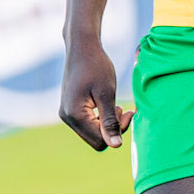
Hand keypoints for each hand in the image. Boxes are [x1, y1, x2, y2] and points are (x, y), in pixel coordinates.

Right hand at [59, 36, 133, 150]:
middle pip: (95, 140)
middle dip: (112, 128)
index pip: (100, 140)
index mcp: (74, 115)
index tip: (127, 111)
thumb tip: (115, 146)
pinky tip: (106, 105)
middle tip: (123, 109)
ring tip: (115, 106)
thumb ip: (110, 120)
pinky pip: (88, 124)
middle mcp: (67, 118)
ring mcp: (66, 114)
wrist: (82, 48)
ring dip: (107, 123)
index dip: (117, 131)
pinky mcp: (70, 110)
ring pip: (92, 133)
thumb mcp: (107, 93)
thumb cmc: (96, 66)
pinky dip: (100, 119)